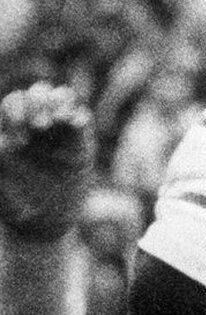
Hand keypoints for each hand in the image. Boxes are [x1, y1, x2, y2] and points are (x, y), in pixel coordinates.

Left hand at [0, 83, 94, 239]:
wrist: (44, 220)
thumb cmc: (15, 201)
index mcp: (13, 128)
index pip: (14, 103)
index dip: (16, 112)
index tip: (20, 137)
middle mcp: (36, 125)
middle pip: (37, 94)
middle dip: (38, 104)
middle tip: (39, 126)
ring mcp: (59, 131)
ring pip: (61, 98)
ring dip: (59, 103)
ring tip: (58, 119)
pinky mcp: (80, 142)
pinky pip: (82, 118)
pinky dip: (79, 117)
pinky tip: (73, 123)